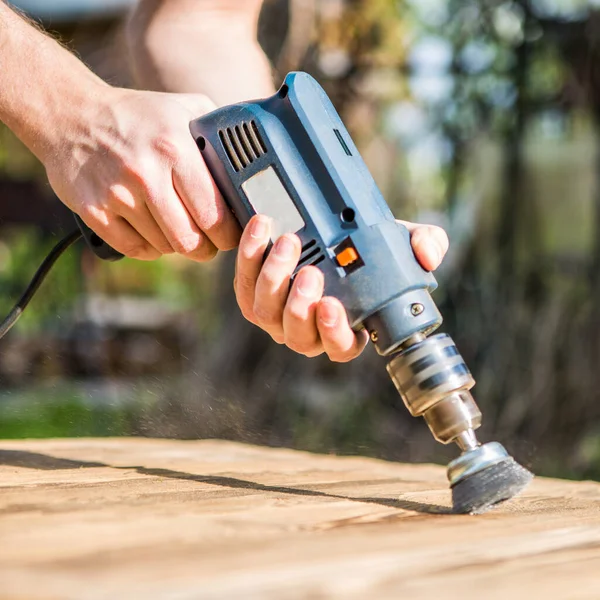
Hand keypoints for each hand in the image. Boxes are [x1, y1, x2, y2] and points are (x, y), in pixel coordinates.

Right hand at [44, 88, 239, 260]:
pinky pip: (134, 249)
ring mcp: (117, 195)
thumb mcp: (183, 108)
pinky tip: (154, 234)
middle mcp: (146, 173)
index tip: (231, 236)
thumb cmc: (138, 116)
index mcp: (175, 148)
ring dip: (177, 246)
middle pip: (190, 240)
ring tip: (180, 231)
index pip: (214, 214)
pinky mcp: (94, 211)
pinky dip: (150, 248)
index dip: (228, 235)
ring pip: (164, 247)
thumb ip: (218, 133)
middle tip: (210, 244)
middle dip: (207, 249)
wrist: (71, 116)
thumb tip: (251, 162)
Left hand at [234, 216, 448, 361]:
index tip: (334, 305)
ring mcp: (277, 315)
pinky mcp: (251, 294)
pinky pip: (243, 284)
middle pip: (298, 334)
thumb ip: (422, 245)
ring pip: (266, 312)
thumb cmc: (362, 248)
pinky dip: (250, 256)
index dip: (335, 333)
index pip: (341, 347)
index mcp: (345, 329)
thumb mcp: (396, 243)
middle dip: (301, 306)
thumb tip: (429, 255)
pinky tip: (261, 228)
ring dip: (275, 279)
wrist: (322, 230)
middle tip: (311, 273)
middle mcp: (308, 329)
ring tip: (289, 243)